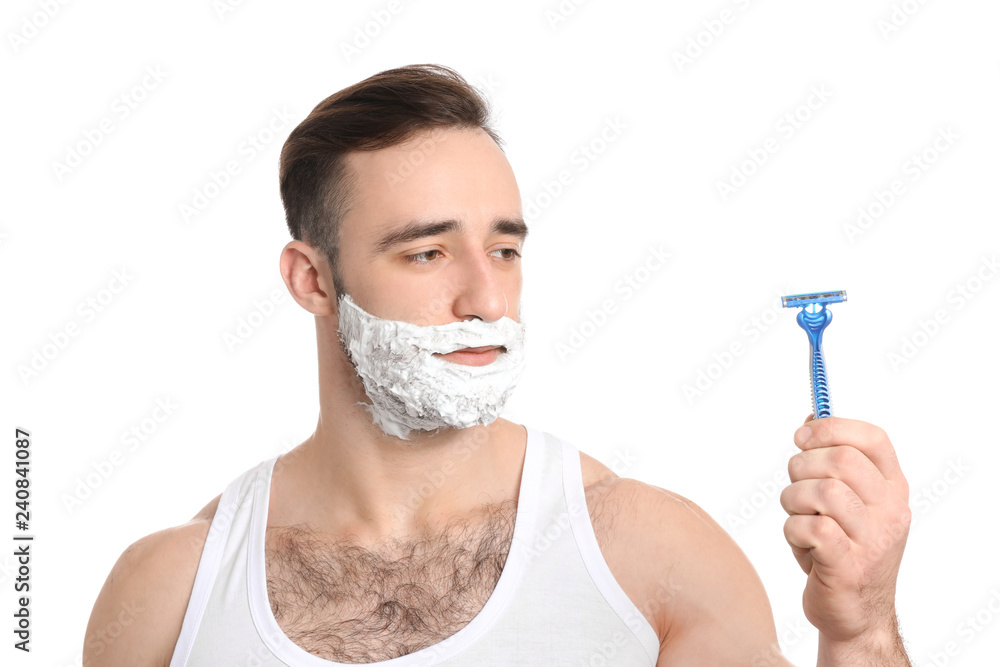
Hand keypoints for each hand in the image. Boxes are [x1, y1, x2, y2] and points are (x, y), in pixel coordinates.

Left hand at [779, 415, 910, 643]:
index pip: (873, 439)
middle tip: (795, 487)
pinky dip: (793, 530)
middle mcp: (890, 511)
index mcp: (892, 488)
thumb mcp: (844, 500)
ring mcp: (873, 540)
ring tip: (797, 517)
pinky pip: (811, 528)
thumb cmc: (842, 548)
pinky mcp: (849, 566)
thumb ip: (831, 460)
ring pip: (822, 492)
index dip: (832, 428)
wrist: (856, 613)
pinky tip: (800, 541)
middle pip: (841, 461)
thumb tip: (810, 418)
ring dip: (793, 500)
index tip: (802, 436)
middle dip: (802, 467)